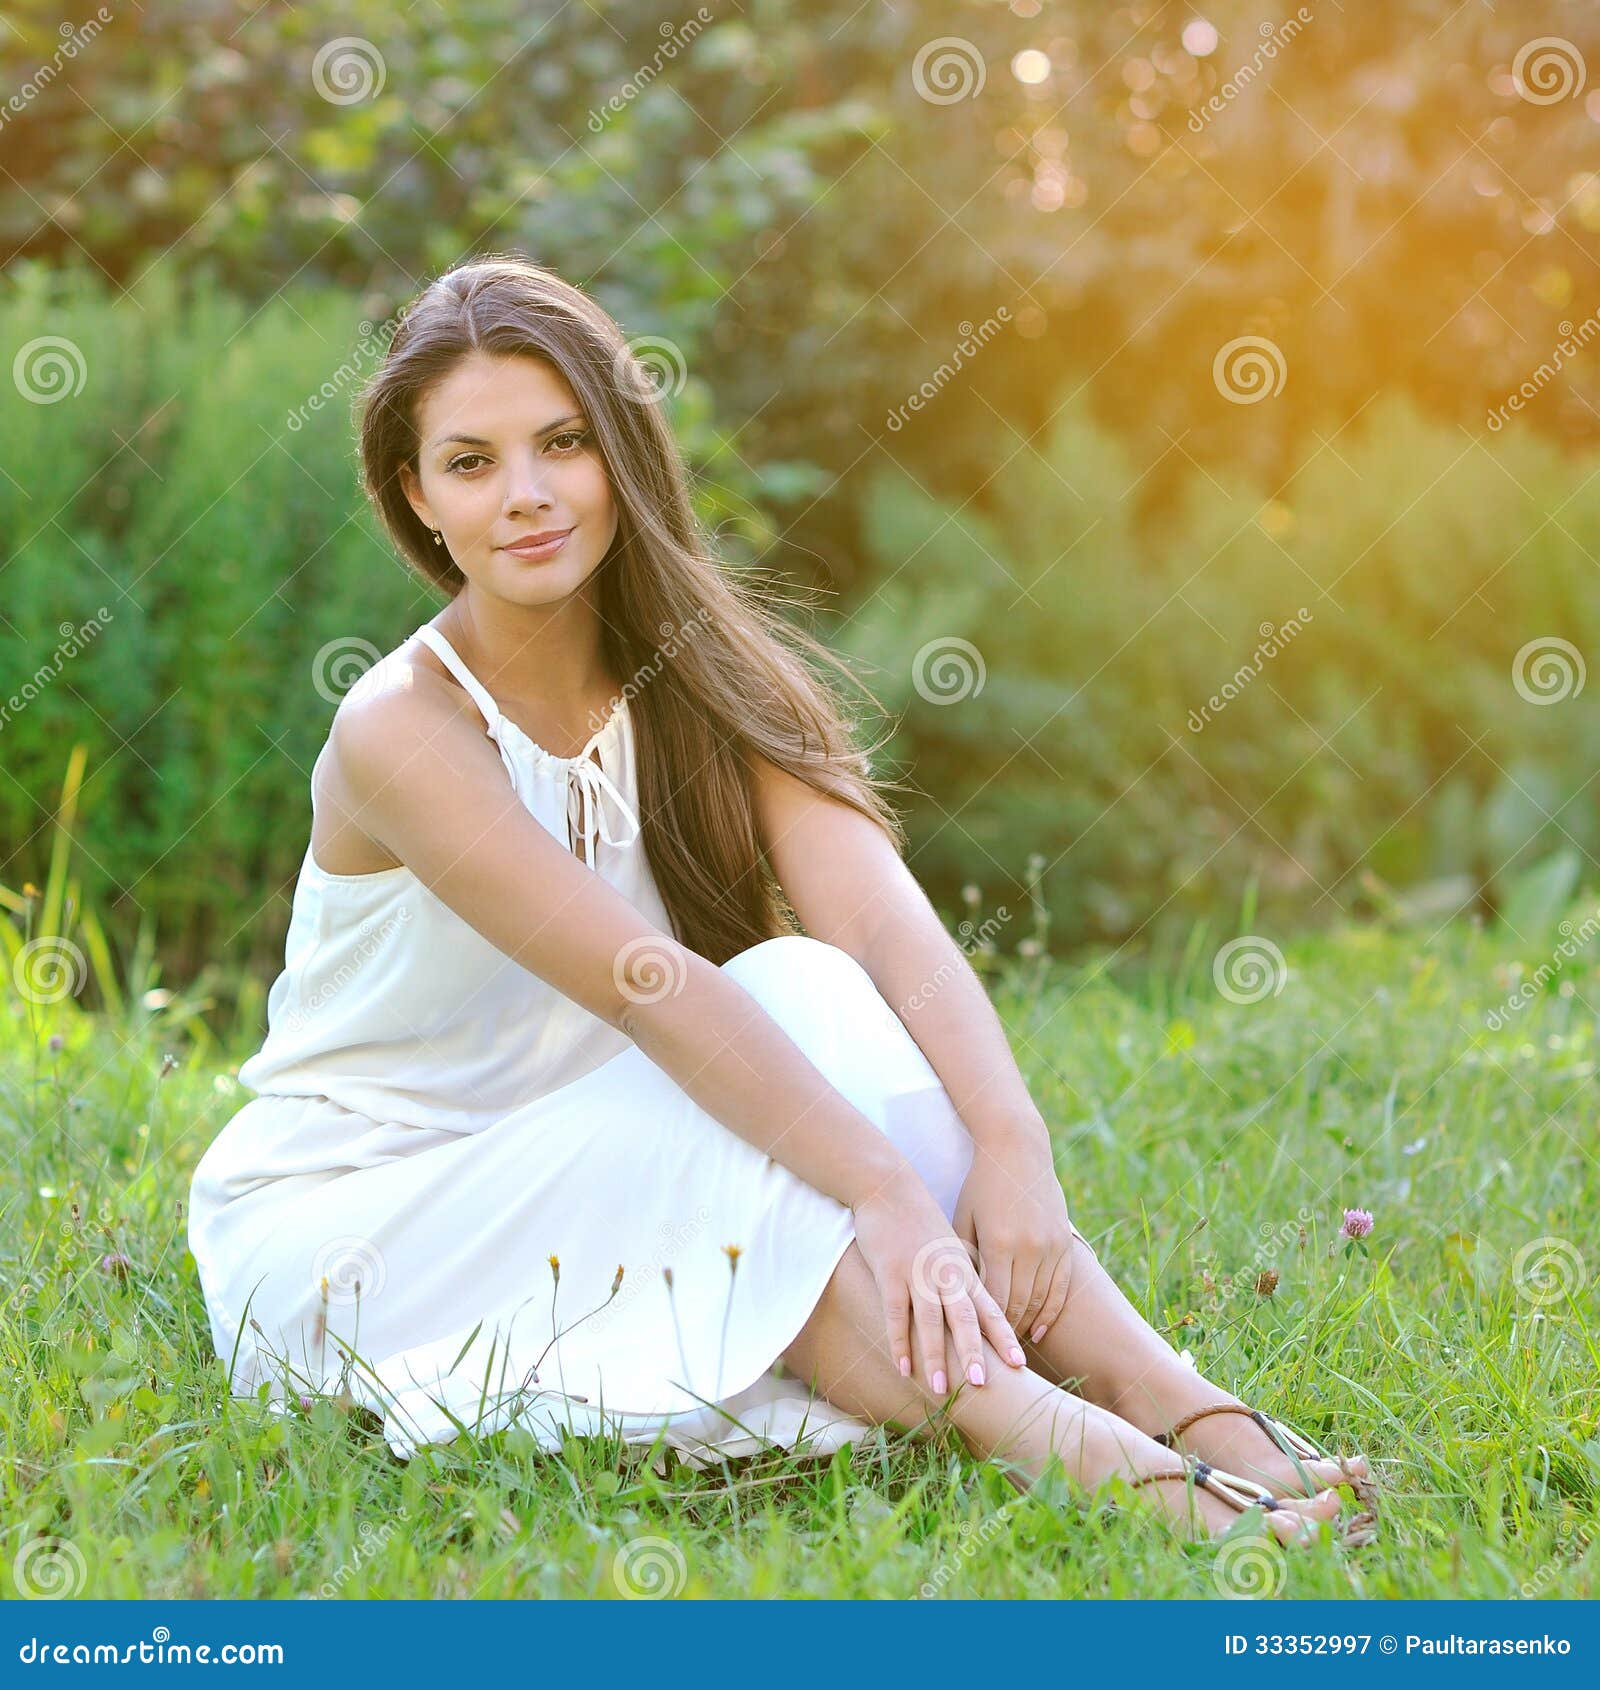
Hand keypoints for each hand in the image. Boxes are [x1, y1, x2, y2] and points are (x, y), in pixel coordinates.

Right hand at [851, 1171, 1027, 1394]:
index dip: (1003, 1336)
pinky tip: (903, 1367)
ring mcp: (917, 1272)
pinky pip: (896, 1312)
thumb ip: (961, 1277)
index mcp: (963, 1268)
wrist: (888, 1186)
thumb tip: (975, 1310)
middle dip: (974, 1353)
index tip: (1020, 1364)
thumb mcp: (949, 1247)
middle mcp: (945, 1272)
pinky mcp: (890, 1271)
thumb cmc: (920, 1221)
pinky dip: (899, 1341)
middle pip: (964, 1317)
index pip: (989, 1307)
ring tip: (942, 1389)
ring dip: (936, 1355)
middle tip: (984, 1386)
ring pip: (930, 1319)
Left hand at [952, 1127, 1075, 1345]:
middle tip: (986, 1363)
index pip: (990, 1300)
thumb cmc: (980, 1184)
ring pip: (1039, 1302)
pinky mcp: (1064, 1244)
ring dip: (1023, 1328)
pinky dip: (1048, 1313)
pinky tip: (1036, 1331)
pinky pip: (1060, 1289)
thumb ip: (961, 1256)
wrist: (1018, 1149)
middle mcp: (1028, 1248)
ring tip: (1008, 1353)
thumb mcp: (963, 1217)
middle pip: (1016, 1307)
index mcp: (998, 1242)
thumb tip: (950, 1298)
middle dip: (1000, 1337)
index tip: (967, 1349)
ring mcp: (1050, 1246)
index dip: (980, 1329)